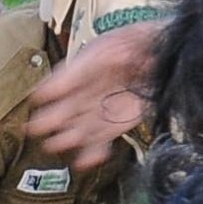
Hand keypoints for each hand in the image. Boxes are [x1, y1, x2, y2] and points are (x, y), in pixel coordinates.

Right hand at [28, 20, 162, 173]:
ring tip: (56, 145)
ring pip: (79, 129)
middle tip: (37, 129)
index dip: (45, 98)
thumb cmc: (135, 43)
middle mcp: (87, 93)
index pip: (56, 88)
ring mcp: (103, 109)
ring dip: (68, 138)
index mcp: (80, 72)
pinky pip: (102, 140)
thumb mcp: (101, 53)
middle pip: (65, 112)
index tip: (34, 105)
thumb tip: (42, 93)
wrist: (168, 51)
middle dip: (51, 121)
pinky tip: (84, 160)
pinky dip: (93, 152)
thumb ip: (73, 74)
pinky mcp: (120, 123)